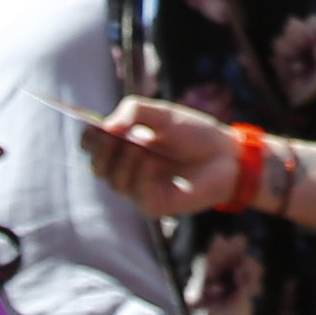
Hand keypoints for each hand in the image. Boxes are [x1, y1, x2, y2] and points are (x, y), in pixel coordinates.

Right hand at [78, 100, 251, 219]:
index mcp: (127, 145)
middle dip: (101, 150)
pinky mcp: (153, 204)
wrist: (226, 156)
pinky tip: (151, 162)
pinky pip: (134, 192)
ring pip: (113, 180)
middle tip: (115, 136)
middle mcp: (129, 168)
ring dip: (122, 160)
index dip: (89, 138)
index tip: (95, 127)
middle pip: (96, 165)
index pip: (94, 146)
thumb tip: (106, 126)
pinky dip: (138, 174)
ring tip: (141, 145)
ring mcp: (140, 188)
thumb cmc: (196, 134)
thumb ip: (133, 111)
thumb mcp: (163, 114)